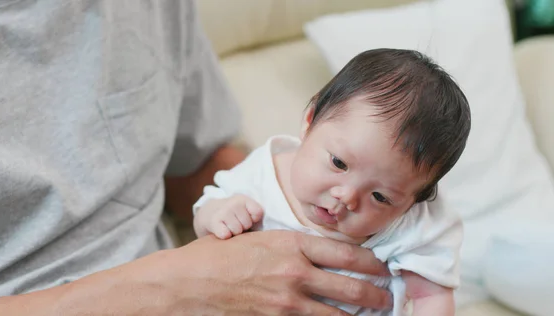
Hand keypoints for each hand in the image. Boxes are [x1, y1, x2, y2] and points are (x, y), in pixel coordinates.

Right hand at [103, 230, 391, 314]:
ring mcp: (287, 303)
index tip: (382, 267)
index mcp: (291, 243)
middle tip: (386, 298)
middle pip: (350, 287)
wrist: (187, 283)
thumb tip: (317, 248)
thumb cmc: (217, 255)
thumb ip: (288, 242)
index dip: (371, 262)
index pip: (345, 252)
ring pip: (338, 315)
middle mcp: (295, 272)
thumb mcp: (256, 236)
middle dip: (376, 295)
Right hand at [194, 194, 263, 238]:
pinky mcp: (214, 222)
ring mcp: (223, 212)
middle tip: (235, 223)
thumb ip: (256, 216)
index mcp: (243, 199)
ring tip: (228, 226)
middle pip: (247, 224)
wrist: (208, 212)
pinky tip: (221, 229)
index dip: (254, 219)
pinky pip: (225, 235)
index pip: (258, 212)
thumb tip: (261, 233)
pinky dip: (224, 235)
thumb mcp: (244, 209)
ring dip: (233, 232)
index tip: (247, 218)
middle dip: (243, 227)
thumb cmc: (233, 215)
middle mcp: (233, 203)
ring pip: (237, 231)